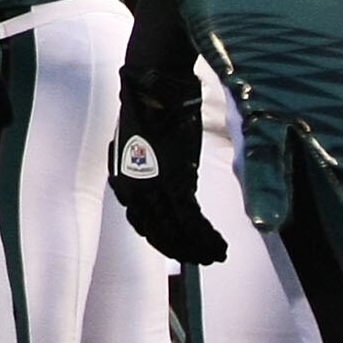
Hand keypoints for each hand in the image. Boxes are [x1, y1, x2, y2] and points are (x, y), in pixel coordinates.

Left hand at [108, 0, 225, 264]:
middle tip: (204, 258)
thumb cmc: (153, 106)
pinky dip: (206, 237)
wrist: (155, 84)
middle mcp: (133, 190)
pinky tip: (219, 244)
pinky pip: (192, 222)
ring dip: (198, 247)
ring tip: (216, 253)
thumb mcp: (144, 144)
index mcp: (123, 180)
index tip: (184, 250)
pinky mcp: (175, 181)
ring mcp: (153, 188)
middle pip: (160, 234)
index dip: (166, 241)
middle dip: (183, 250)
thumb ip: (151, 169)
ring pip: (177, 232)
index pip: (144, 225)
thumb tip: (163, 186)